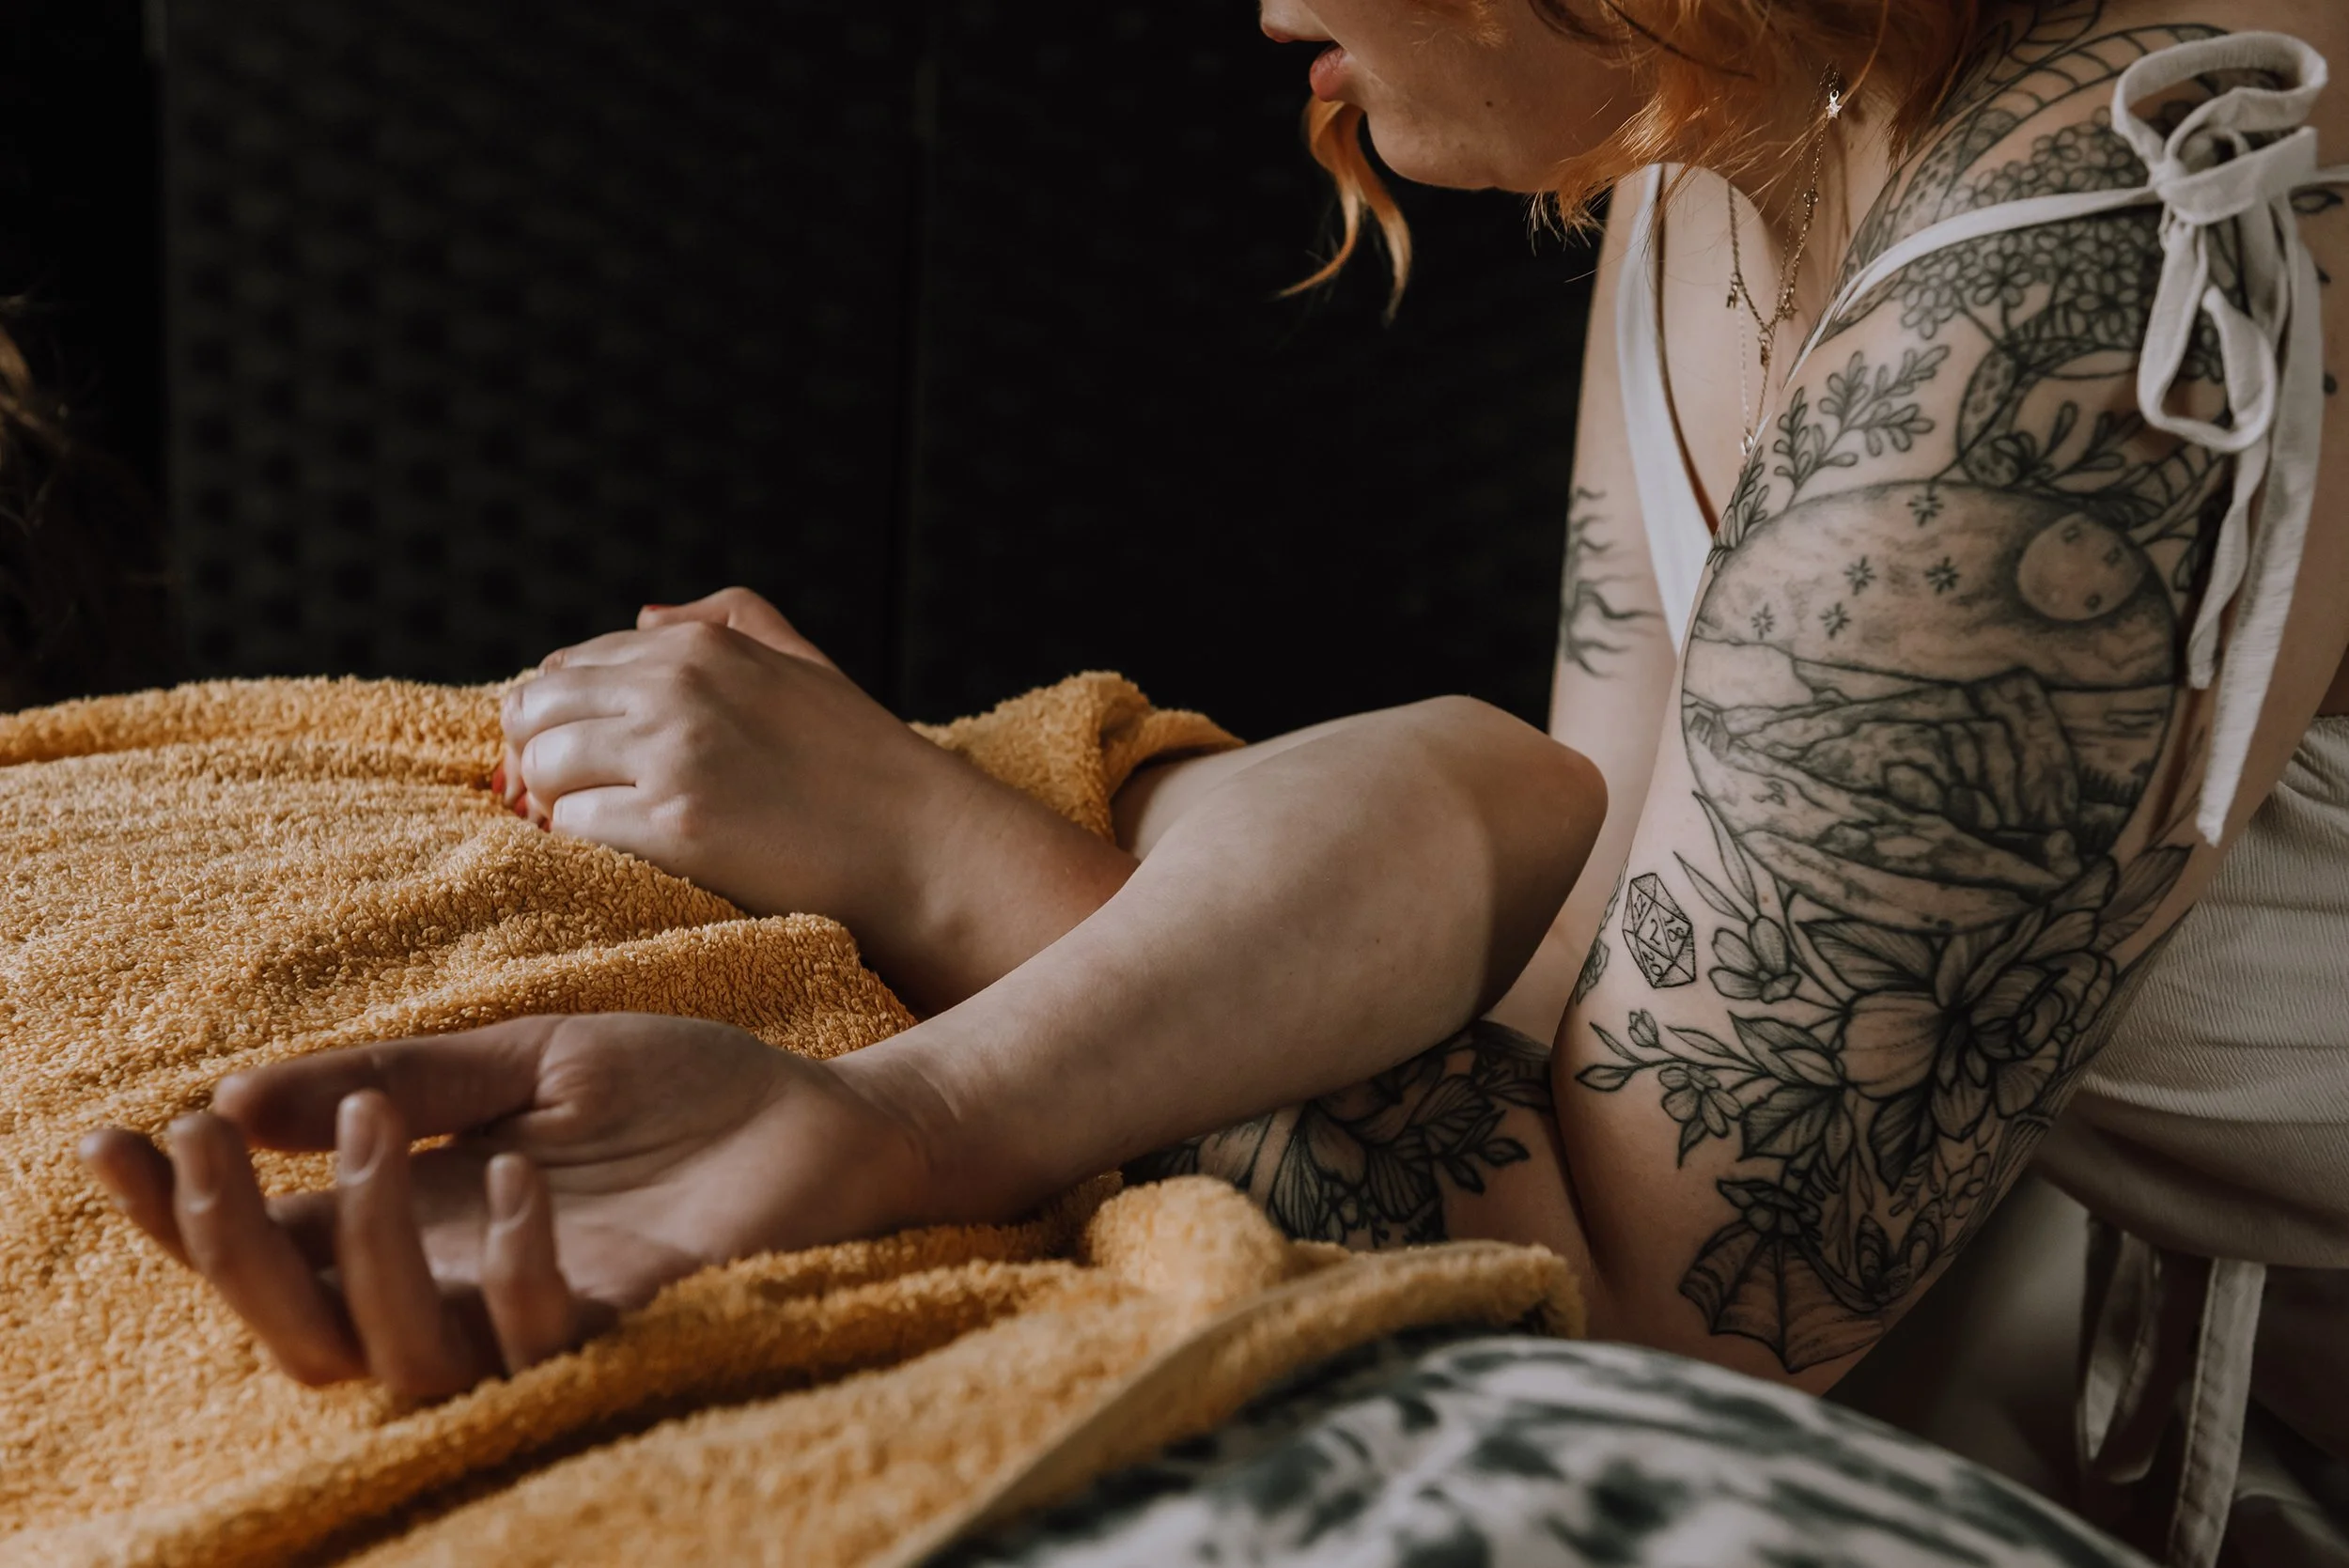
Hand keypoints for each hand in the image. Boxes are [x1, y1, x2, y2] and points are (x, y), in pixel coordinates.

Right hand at [77, 1015, 932, 1398]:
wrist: (817, 1113)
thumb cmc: (679, 1092)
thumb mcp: (522, 1055)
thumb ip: (393, 1073)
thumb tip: (239, 1095)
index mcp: (417, 1223)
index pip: (266, 1245)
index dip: (176, 1211)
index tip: (112, 1136)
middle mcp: (455, 1288)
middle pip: (292, 1328)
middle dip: (226, 1244)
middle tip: (210, 1141)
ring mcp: (534, 1319)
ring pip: (390, 1354)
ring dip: (359, 1244)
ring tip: (372, 1129)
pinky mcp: (622, 1330)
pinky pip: (535, 1338)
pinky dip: (509, 1263)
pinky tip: (513, 1178)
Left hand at [500, 587, 1133, 1011]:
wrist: (919, 845)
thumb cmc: (864, 763)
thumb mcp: (803, 663)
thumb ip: (728, 618)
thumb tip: (645, 615)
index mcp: (700, 644)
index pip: (567, 665)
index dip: (557, 717)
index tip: (577, 758)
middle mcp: (677, 687)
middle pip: (537, 711)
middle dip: (538, 757)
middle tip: (570, 798)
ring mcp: (675, 755)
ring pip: (545, 769)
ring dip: (557, 802)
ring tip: (601, 827)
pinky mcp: (674, 825)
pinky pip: (574, 827)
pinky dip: (583, 844)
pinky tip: (623, 853)